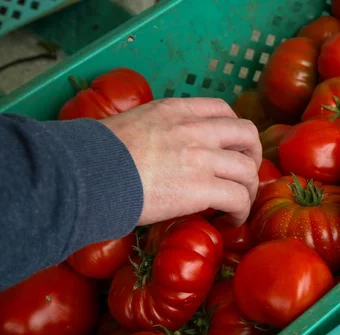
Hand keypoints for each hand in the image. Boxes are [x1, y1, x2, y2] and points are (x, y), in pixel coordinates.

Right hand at [102, 97, 261, 226]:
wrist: (87, 175)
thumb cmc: (96, 155)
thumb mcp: (130, 125)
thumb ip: (156, 130)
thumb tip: (158, 149)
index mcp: (175, 110)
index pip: (222, 110)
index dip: (234, 131)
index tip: (232, 148)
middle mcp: (194, 129)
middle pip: (246, 134)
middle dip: (253, 155)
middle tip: (246, 174)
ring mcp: (200, 158)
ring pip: (248, 170)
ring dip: (249, 189)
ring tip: (240, 204)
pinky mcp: (201, 188)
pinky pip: (238, 198)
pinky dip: (242, 211)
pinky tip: (232, 220)